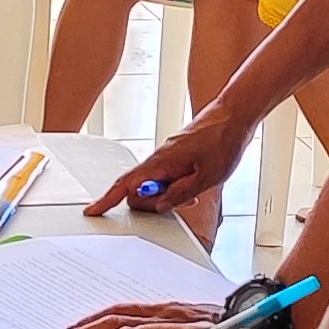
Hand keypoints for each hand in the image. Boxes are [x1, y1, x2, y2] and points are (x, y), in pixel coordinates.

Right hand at [85, 99, 254, 216]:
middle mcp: (158, 160)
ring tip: (194, 191)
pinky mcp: (174, 158)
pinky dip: (175, 187)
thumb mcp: (205, 178)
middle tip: (180, 202)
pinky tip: (194, 185)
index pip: (124, 185)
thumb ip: (179, 195)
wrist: (234, 116)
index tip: (93, 211)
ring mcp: (165, 159)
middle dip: (154, 203)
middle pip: (139, 192)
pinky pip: (166, 178)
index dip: (107, 200)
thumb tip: (160, 206)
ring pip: (155, 186)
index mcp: (159, 163)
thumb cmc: (222, 140)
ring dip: (169, 195)